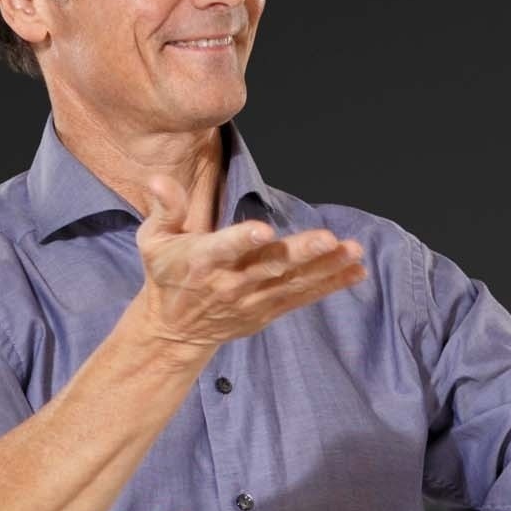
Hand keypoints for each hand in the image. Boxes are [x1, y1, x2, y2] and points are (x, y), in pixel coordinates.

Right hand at [133, 175, 366, 347]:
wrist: (174, 330)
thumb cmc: (167, 274)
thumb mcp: (153, 240)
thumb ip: (165, 209)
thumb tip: (159, 179)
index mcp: (201, 261)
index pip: (223, 249)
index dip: (242, 240)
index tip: (264, 231)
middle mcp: (230, 283)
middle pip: (269, 266)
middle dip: (301, 253)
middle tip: (329, 239)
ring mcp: (252, 300)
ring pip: (292, 282)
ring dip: (326, 267)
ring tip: (353, 251)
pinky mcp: (268, 311)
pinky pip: (303, 298)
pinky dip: (330, 285)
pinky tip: (356, 271)